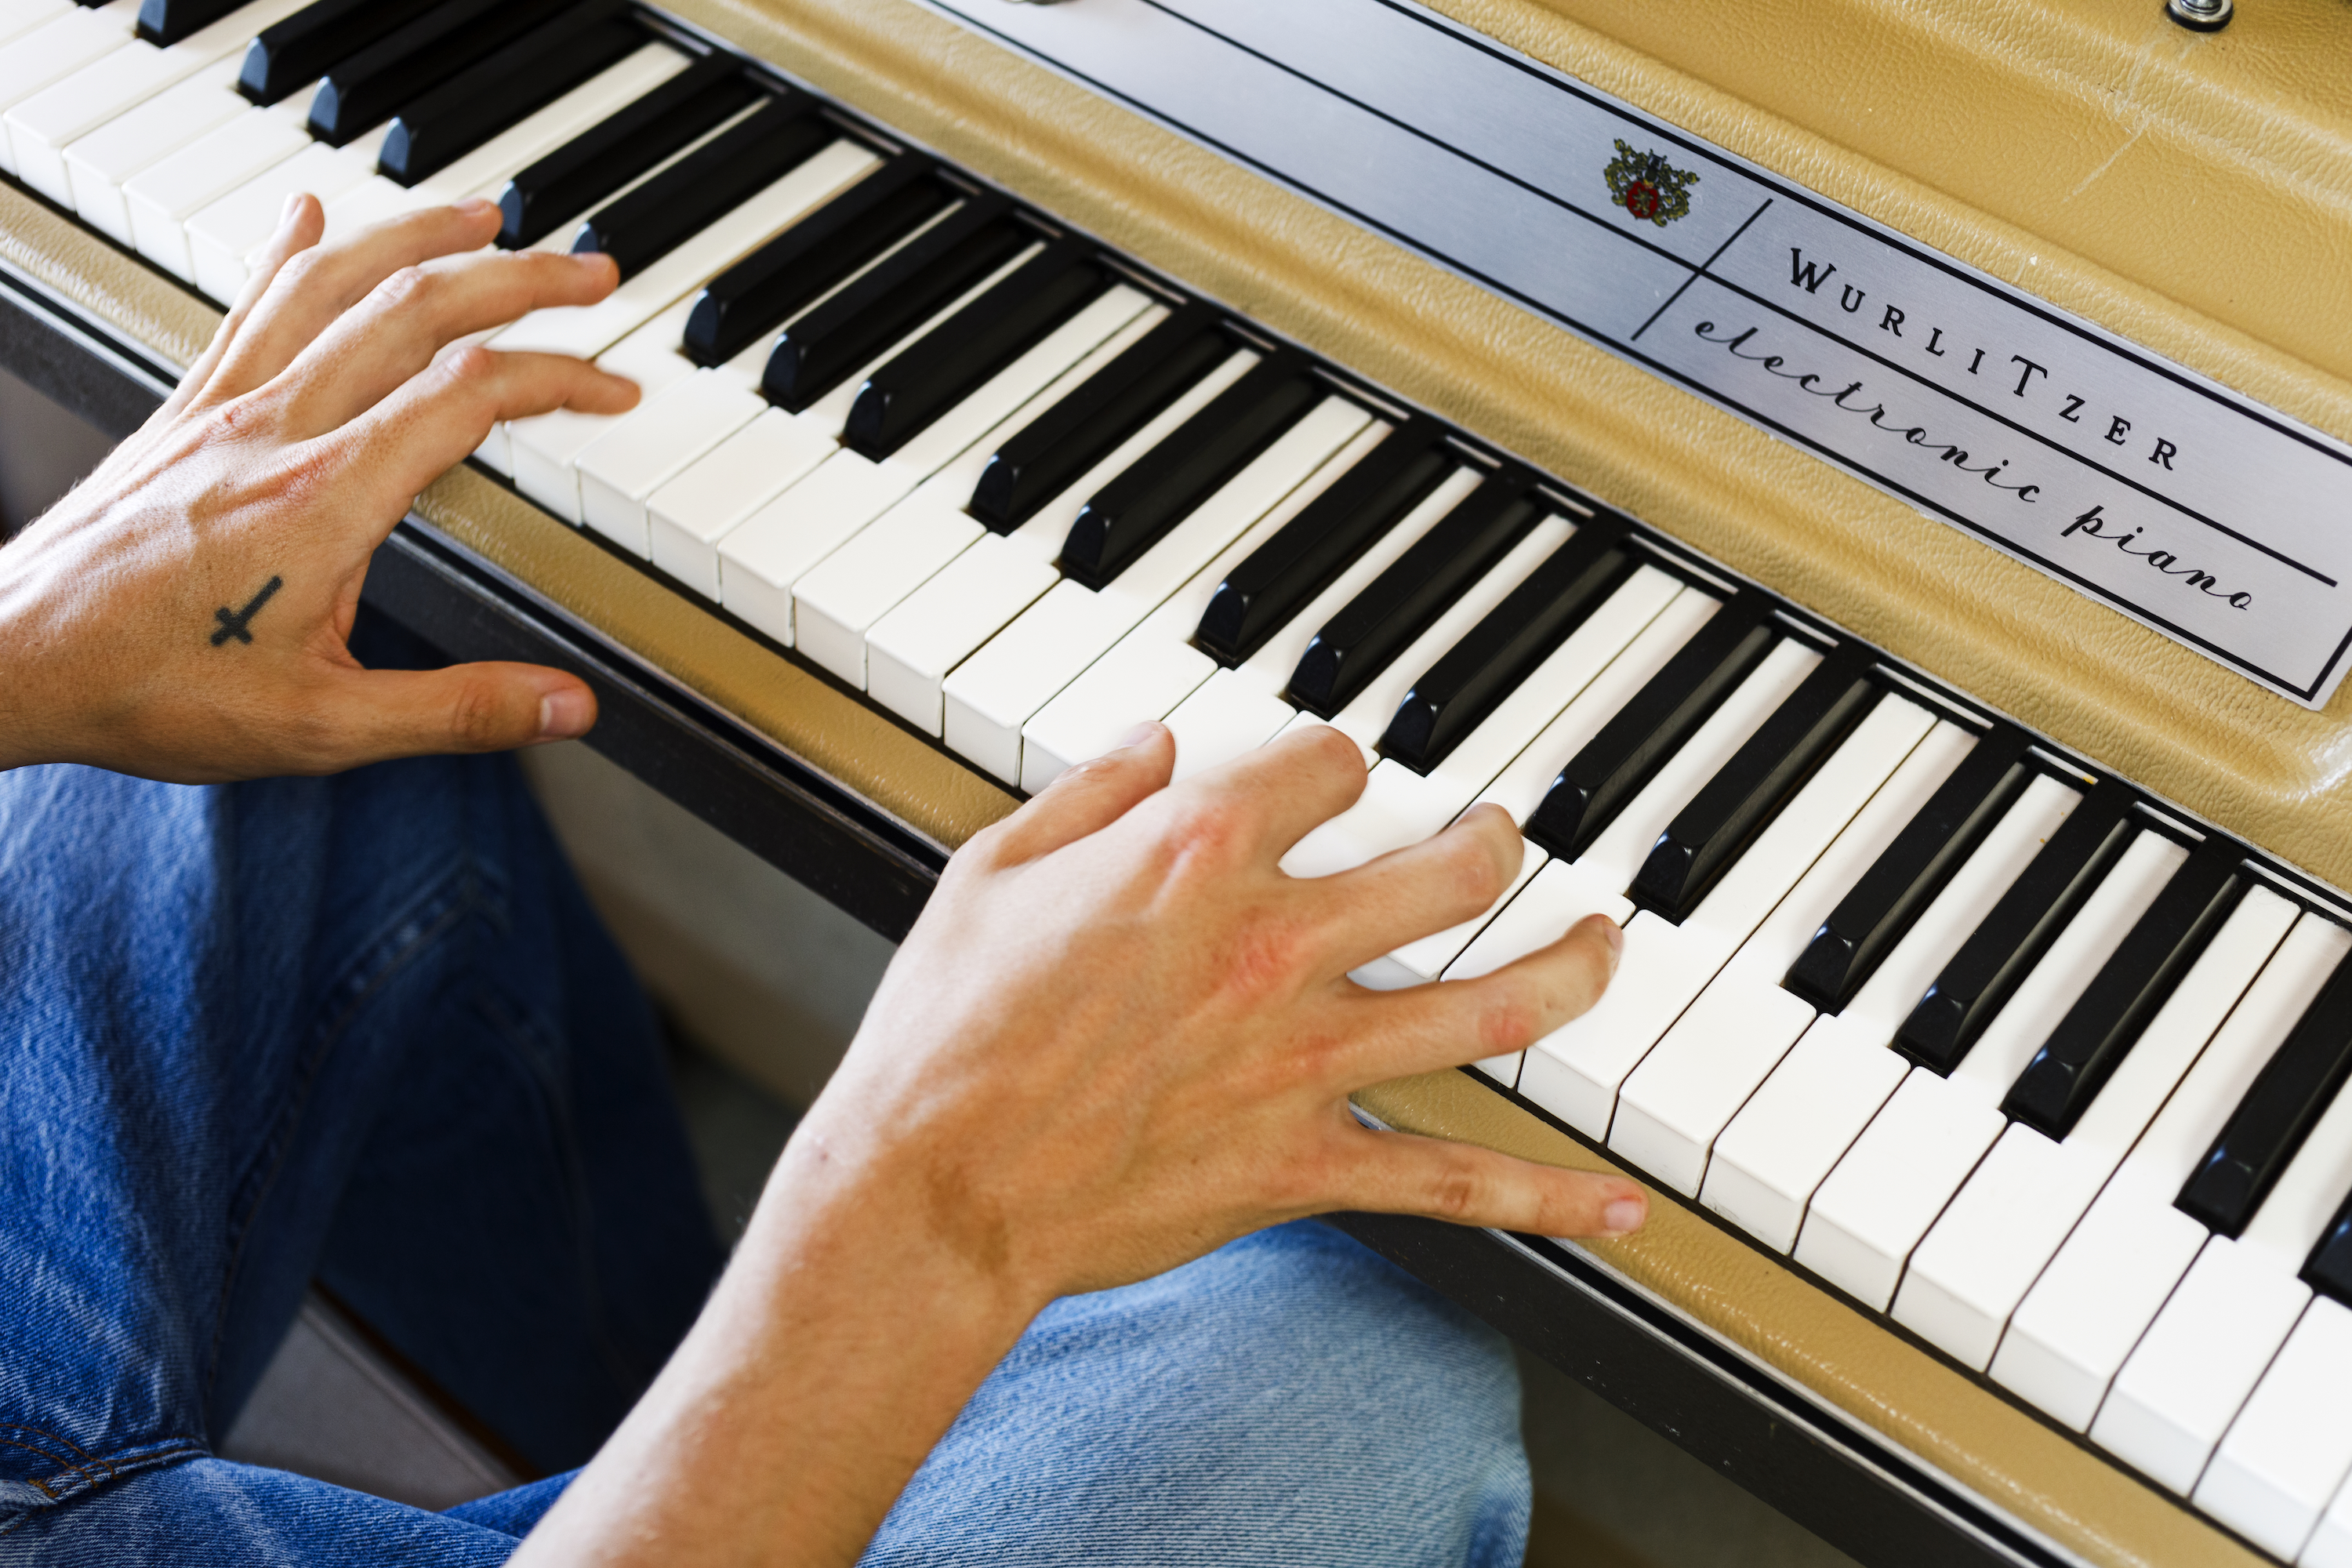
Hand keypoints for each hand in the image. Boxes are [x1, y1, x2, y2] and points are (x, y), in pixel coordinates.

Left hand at [0, 194, 639, 782]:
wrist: (11, 660)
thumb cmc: (150, 689)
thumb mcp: (325, 727)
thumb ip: (458, 711)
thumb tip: (566, 705)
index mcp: (325, 498)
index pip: (468, 395)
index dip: (559, 380)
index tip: (613, 391)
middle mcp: (276, 431)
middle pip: (414, 309)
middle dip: (519, 279)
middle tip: (588, 274)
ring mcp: (224, 411)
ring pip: (332, 284)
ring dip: (419, 239)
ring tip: (483, 219)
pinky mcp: (183, 414)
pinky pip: (247, 308)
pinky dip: (292, 253)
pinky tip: (310, 216)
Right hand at [800, 720, 1643, 1306]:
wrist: (933, 1191)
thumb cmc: (944, 1034)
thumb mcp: (991, 873)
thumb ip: (1088, 795)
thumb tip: (1154, 743)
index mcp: (1197, 853)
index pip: (1332, 762)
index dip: (1343, 758)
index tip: (1340, 773)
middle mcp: (1275, 944)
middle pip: (1449, 869)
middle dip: (1493, 840)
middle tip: (1504, 836)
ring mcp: (1304, 1060)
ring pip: (1490, 1004)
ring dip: (1570, 969)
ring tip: (1603, 945)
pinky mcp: (1304, 1166)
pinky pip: (1454, 1183)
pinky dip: (1549, 1199)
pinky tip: (1621, 1204)